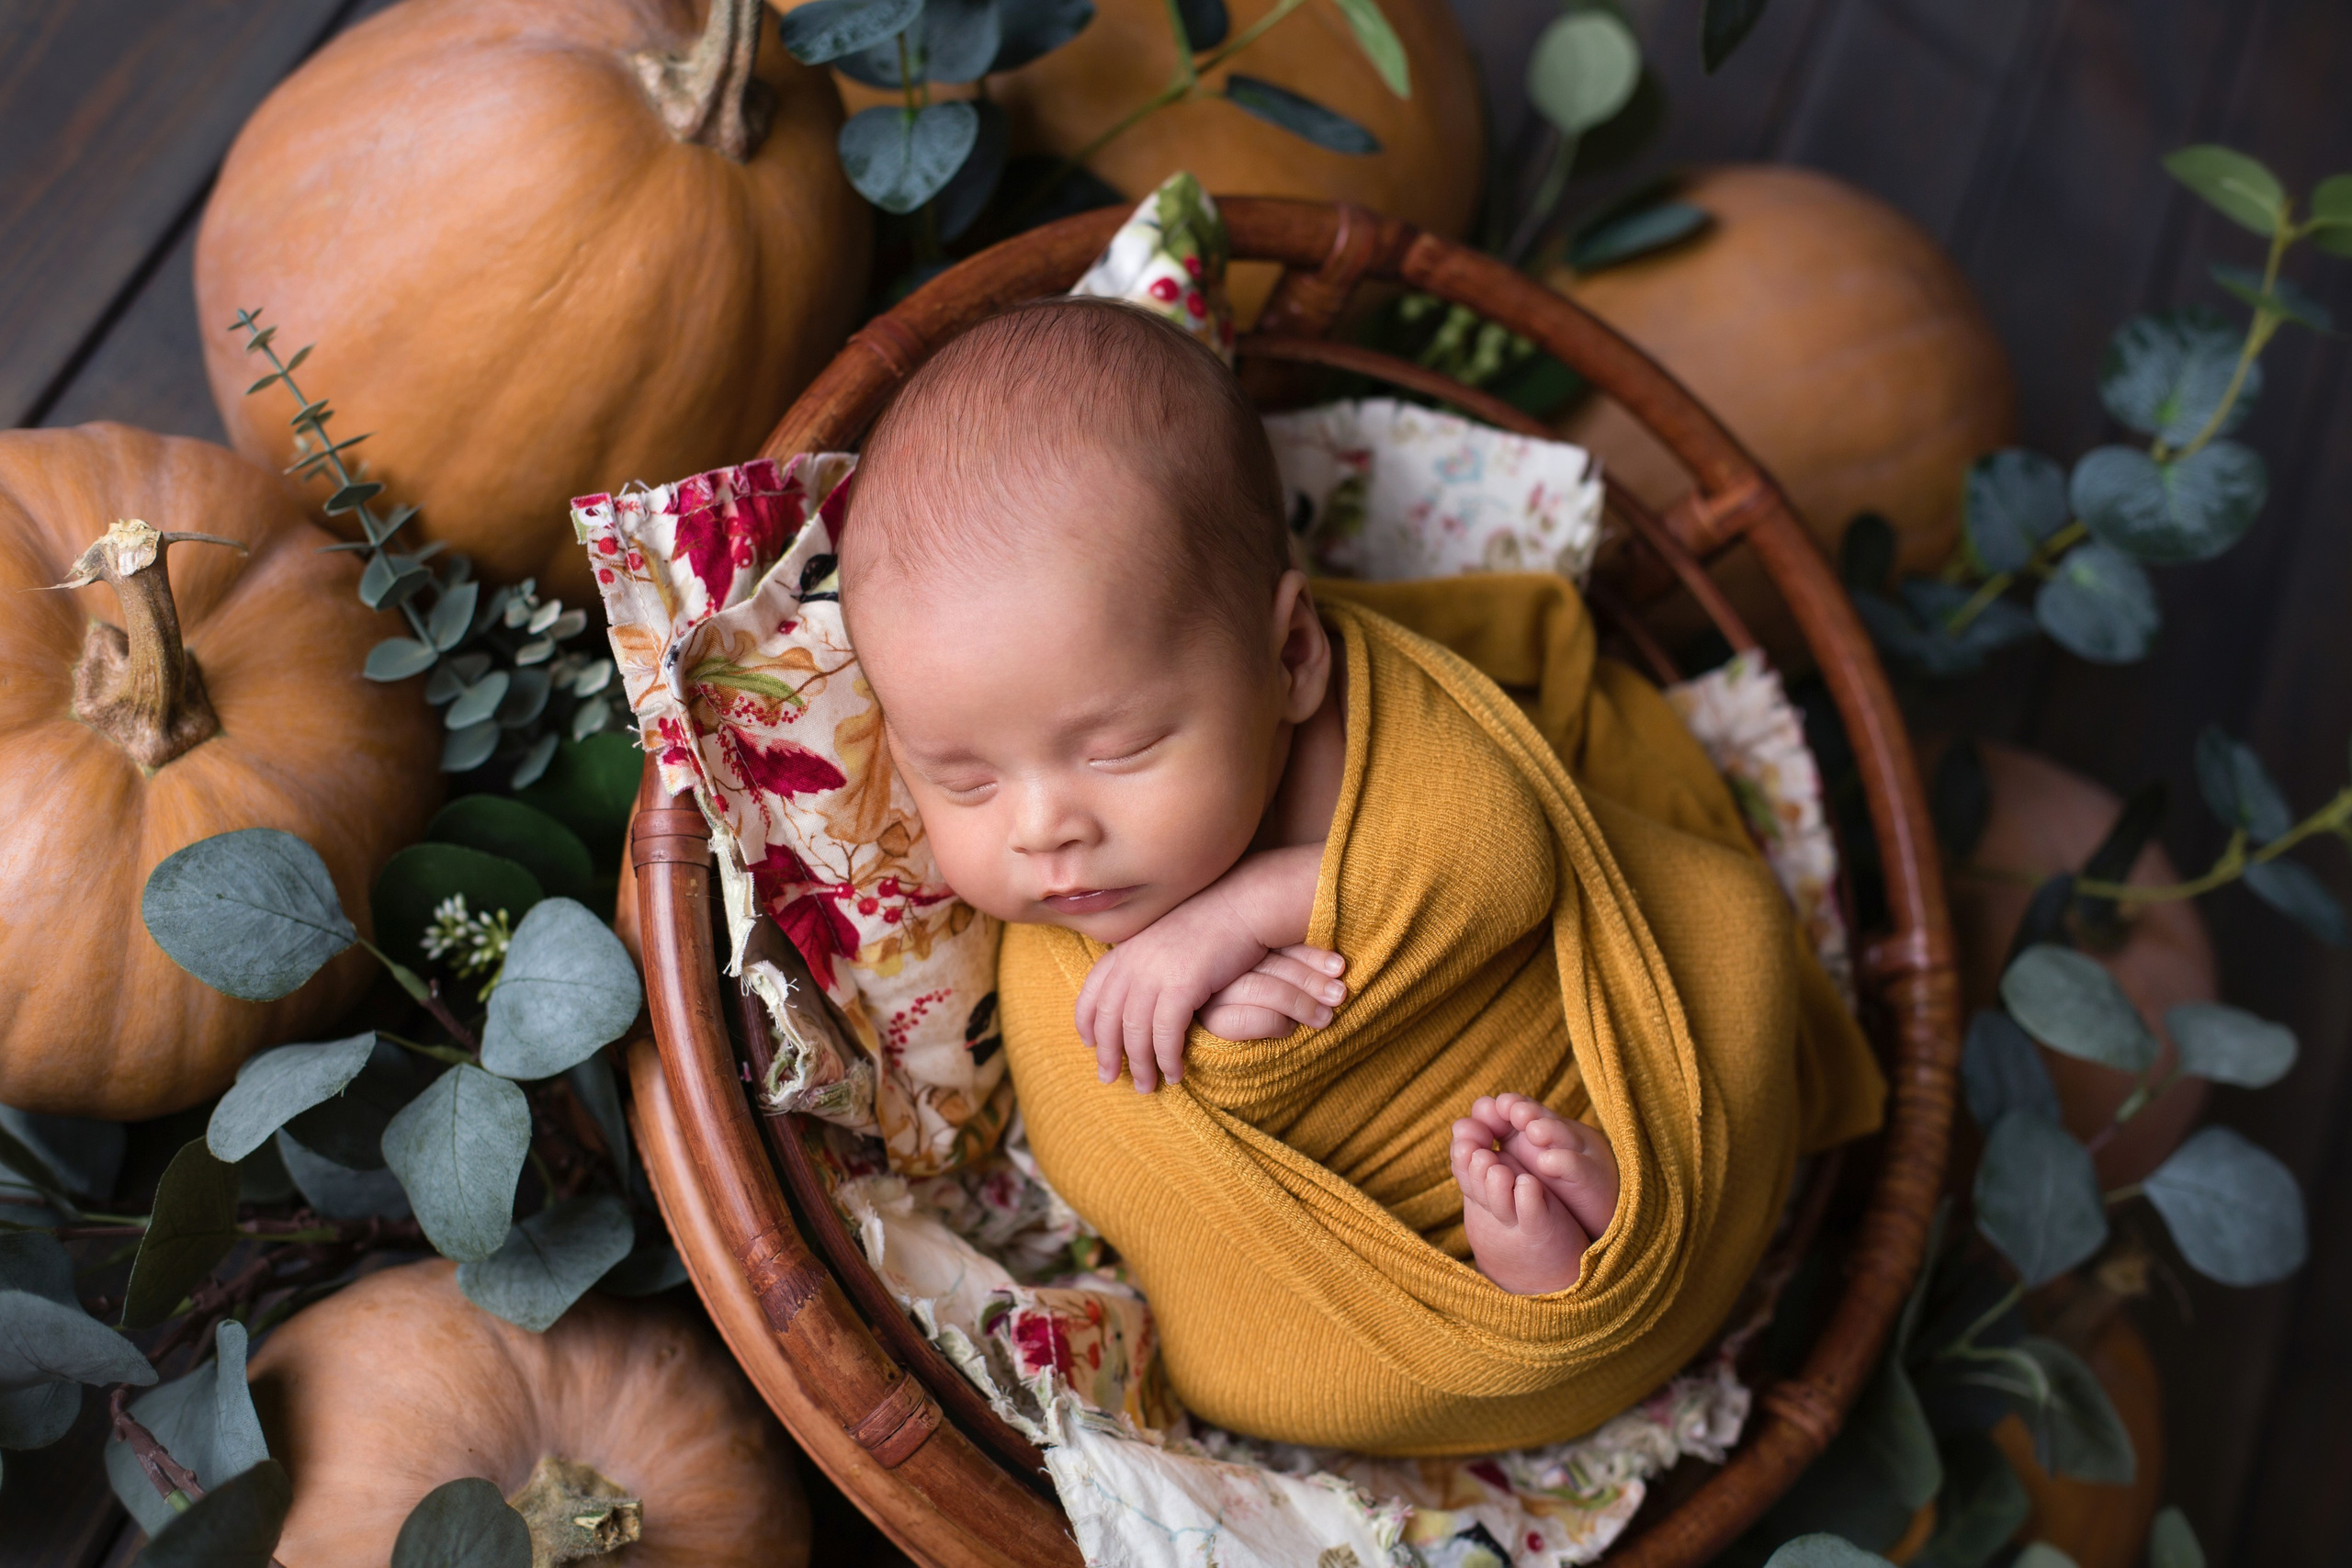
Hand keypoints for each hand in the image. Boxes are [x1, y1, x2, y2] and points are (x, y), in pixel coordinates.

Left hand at [1073, 846, 1337, 1091]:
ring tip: (1147, 1087)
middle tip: (1110, 1079)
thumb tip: (1140, 992)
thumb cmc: (1211, 924)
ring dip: (1140, 1065)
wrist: (1243, 905)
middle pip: (1108, 1018)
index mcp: (1125, 949)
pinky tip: (1175, 1074)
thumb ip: (1146, 962)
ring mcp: (1155, 973)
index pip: (1091, 992)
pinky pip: (1165, 1033)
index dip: (1086, 1022)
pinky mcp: (1181, 985)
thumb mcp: (1166, 938)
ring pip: (1135, 1032)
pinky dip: (1167, 1058)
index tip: (1089, 1044)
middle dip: (1107, 1053)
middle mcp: (1133, 962)